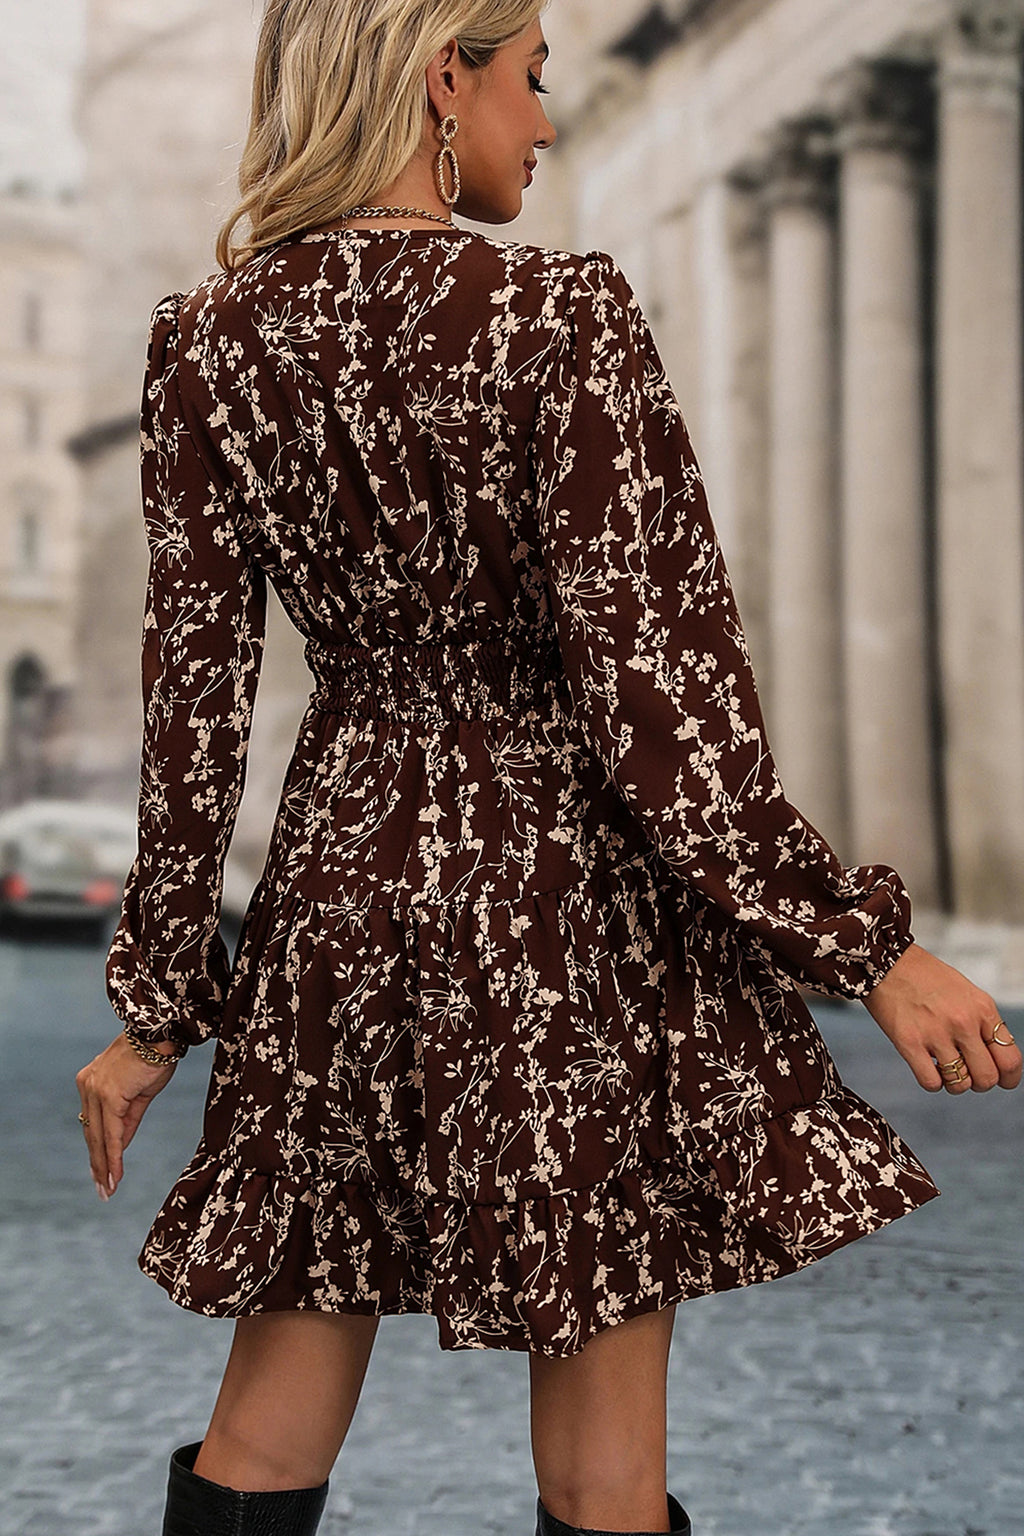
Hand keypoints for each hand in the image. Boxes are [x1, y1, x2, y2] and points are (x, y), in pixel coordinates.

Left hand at [75, 1032, 178, 1199]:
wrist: (161, 1032)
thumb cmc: (155, 1055)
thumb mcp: (141, 1093)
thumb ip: (128, 1120)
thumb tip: (121, 1146)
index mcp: (92, 1082)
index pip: (94, 1123)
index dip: (98, 1150)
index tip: (101, 1172)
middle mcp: (88, 1086)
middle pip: (92, 1133)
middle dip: (97, 1164)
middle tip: (102, 1188)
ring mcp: (95, 1091)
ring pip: (99, 1137)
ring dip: (104, 1166)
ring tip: (108, 1189)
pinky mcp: (108, 1096)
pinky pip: (112, 1134)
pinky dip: (114, 1156)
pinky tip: (115, 1174)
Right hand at [865, 942, 1021, 1093]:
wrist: (887, 962)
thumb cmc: (925, 976)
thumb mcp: (966, 993)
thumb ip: (982, 1023)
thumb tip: (992, 1057)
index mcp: (982, 1009)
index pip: (1010, 1060)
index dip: (1009, 1078)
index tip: (1002, 1081)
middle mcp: (963, 1022)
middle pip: (987, 1078)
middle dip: (979, 1083)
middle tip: (968, 1074)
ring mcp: (936, 1034)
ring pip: (960, 1084)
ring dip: (954, 1083)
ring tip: (944, 1068)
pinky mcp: (909, 1043)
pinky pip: (931, 1083)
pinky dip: (933, 1082)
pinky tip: (927, 1067)